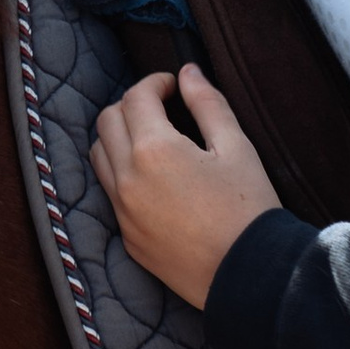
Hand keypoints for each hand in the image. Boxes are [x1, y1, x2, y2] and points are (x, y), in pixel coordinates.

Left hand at [92, 64, 282, 309]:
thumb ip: (208, 103)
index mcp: (154, 150)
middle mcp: (128, 179)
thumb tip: (188, 72)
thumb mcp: (236, 147)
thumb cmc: (248, 208)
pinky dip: (124, 175)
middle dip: (132, 106)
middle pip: (107, 122)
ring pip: (100, 158)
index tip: (173, 85)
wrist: (248, 276)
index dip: (154, 82)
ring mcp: (123, 212)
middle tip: (162, 108)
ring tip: (154, 141)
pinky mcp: (128, 238)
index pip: (135, 97)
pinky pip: (112, 194)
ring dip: (119, 139)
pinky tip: (157, 181)